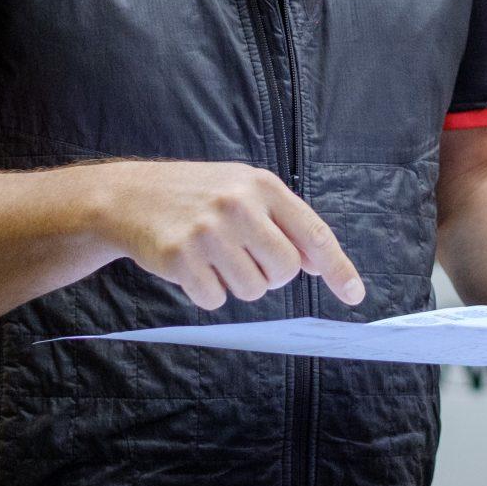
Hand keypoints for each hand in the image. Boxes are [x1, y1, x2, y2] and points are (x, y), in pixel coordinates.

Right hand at [98, 162, 364, 309]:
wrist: (131, 196)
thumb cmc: (198, 196)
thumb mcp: (243, 191)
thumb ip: (284, 222)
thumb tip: (319, 264)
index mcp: (262, 186)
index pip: (314, 234)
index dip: (338, 268)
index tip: (354, 294)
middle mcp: (238, 205)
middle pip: (285, 271)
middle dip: (272, 275)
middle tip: (245, 256)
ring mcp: (208, 231)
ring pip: (252, 290)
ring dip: (236, 283)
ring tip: (212, 255)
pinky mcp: (181, 257)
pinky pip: (215, 300)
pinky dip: (206, 292)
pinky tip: (191, 265)